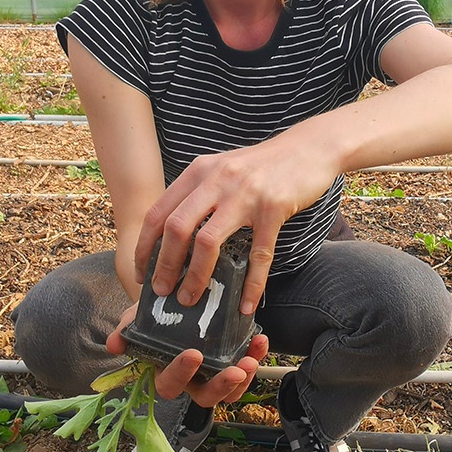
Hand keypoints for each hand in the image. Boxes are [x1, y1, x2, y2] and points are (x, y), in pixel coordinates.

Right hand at [105, 303, 266, 406]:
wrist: (177, 300)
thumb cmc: (156, 316)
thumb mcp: (138, 319)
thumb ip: (127, 331)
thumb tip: (114, 344)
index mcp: (166, 374)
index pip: (170, 385)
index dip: (181, 374)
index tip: (193, 354)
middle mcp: (192, 381)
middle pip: (206, 397)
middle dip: (221, 386)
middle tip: (235, 370)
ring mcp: (214, 375)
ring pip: (231, 392)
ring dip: (244, 379)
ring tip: (251, 358)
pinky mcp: (234, 363)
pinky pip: (247, 369)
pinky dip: (256, 356)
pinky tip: (259, 340)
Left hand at [134, 136, 338, 315]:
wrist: (309, 148)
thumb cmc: (264, 165)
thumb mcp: (223, 169)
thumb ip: (200, 193)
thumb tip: (177, 234)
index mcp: (199, 172)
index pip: (158, 212)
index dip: (144, 246)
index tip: (141, 272)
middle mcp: (217, 180)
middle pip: (176, 228)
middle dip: (163, 265)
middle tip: (161, 291)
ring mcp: (245, 195)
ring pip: (208, 242)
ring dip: (195, 276)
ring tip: (190, 298)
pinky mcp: (273, 209)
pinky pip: (258, 255)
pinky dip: (251, 284)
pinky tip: (246, 304)